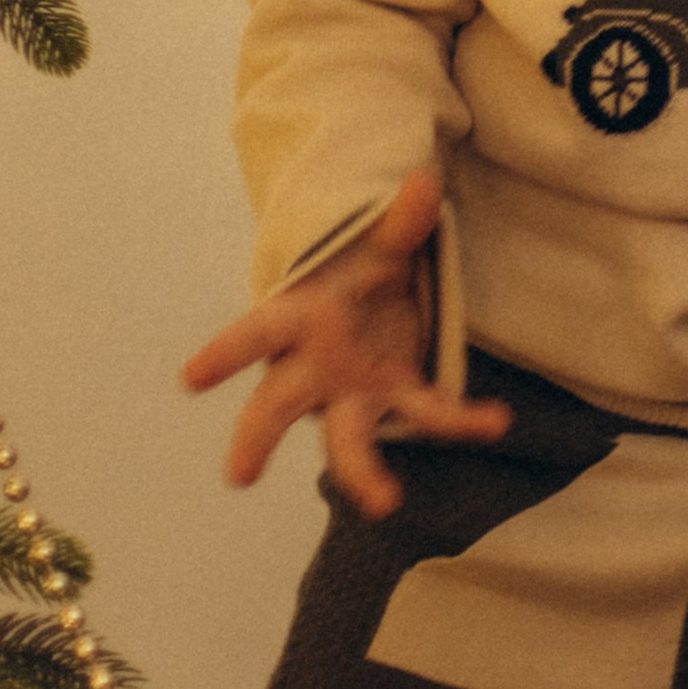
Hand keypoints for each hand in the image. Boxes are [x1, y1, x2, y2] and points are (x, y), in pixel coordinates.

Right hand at [180, 169, 510, 515]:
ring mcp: (353, 393)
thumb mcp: (379, 243)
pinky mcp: (396, 401)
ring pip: (347, 440)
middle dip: (257, 439)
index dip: (226, 353)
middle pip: (277, 406)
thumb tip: (425, 184)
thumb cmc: (361, 270)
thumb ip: (400, 223)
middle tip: (238, 476)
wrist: (382, 293)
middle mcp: (316, 367)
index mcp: (300, 319)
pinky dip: (462, 419)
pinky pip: (427, 416)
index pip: (257, 334)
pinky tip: (496, 418)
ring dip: (364, 473)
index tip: (191, 378)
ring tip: (386, 504)